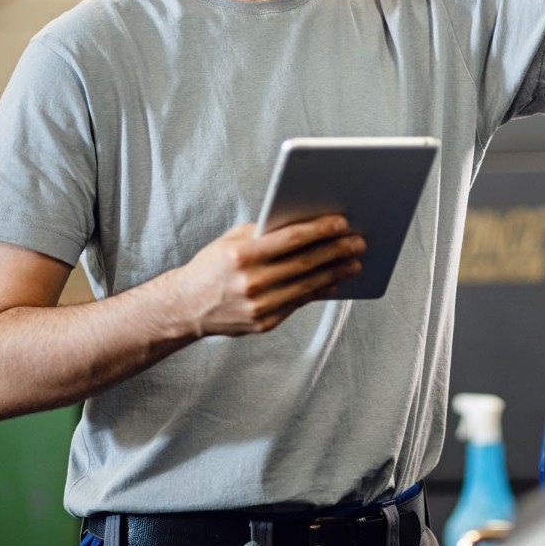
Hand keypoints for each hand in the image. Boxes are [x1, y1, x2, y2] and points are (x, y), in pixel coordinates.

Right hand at [175, 215, 363, 336]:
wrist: (186, 306)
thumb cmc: (212, 266)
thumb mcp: (231, 241)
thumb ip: (264, 232)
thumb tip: (304, 222)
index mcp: (241, 255)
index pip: (290, 239)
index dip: (319, 230)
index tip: (342, 223)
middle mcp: (251, 281)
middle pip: (304, 263)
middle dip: (336, 251)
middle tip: (358, 242)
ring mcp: (258, 305)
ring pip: (307, 285)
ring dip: (335, 272)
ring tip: (354, 261)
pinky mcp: (264, 322)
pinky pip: (299, 304)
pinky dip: (319, 291)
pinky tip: (334, 281)